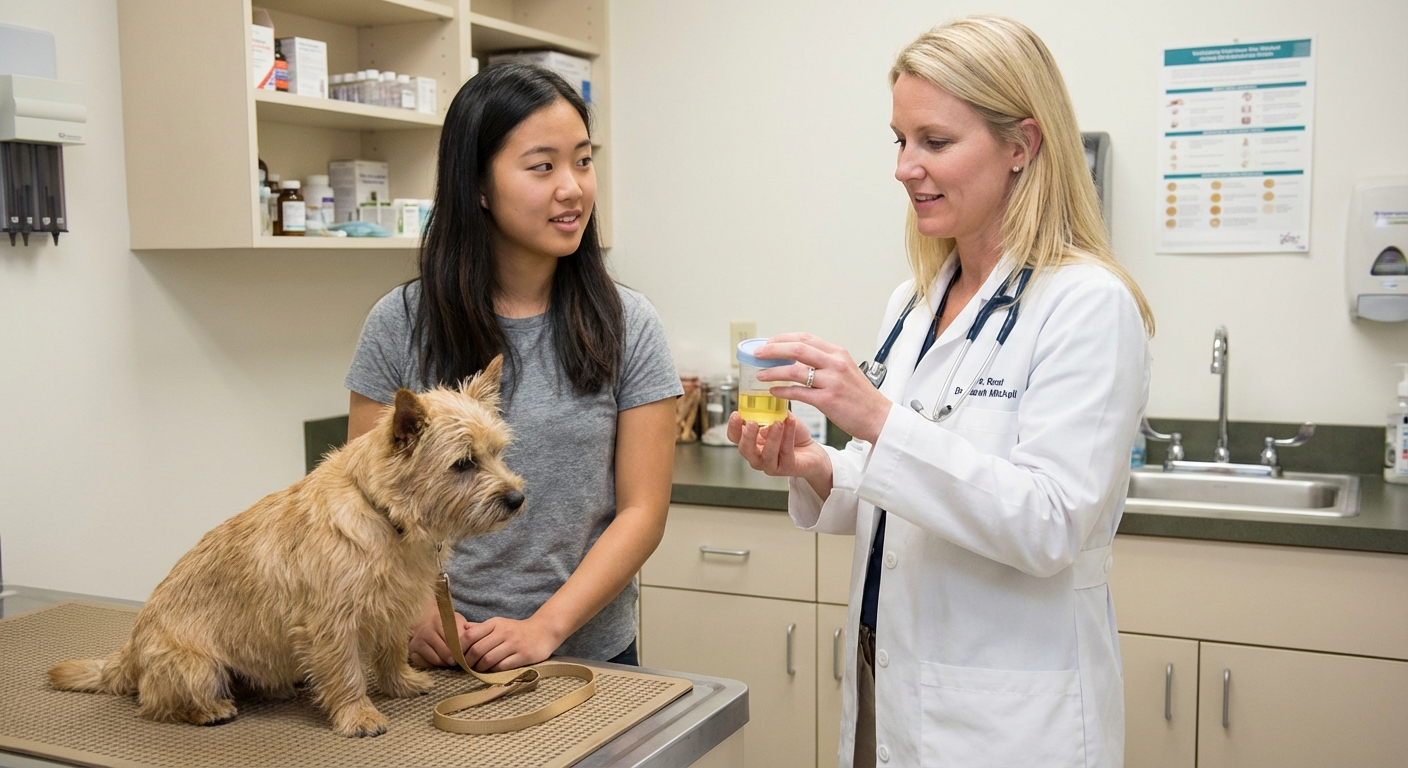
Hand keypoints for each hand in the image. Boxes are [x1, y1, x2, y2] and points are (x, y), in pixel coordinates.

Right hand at [408, 609, 470, 668]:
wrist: (424, 621)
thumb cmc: (446, 624)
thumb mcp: (457, 622)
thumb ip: (465, 631)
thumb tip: (472, 641)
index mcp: (438, 621)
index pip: (453, 640)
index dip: (461, 650)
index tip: (466, 655)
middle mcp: (426, 631)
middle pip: (445, 652)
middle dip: (455, 659)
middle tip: (459, 661)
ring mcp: (417, 642)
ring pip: (436, 660)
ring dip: (445, 663)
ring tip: (450, 661)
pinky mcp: (412, 652)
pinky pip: (426, 665)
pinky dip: (434, 665)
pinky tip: (438, 660)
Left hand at [463, 616, 561, 671]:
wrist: (544, 631)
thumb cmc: (516, 630)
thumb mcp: (499, 624)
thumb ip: (480, 628)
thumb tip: (461, 630)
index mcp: (495, 623)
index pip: (471, 635)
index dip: (460, 647)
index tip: (457, 655)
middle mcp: (504, 632)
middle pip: (477, 649)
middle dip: (468, 661)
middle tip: (466, 666)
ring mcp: (514, 644)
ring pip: (488, 660)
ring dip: (479, 668)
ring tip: (478, 670)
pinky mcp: (524, 655)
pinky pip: (502, 667)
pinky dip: (493, 671)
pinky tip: (491, 671)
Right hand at [728, 412, 832, 496]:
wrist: (812, 451)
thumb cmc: (793, 435)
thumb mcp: (780, 418)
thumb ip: (772, 412)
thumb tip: (767, 405)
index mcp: (752, 442)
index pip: (735, 437)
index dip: (733, 427)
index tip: (736, 414)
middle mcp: (757, 456)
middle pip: (745, 450)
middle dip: (747, 436)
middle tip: (752, 423)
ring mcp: (771, 465)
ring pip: (766, 455)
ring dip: (771, 438)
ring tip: (778, 423)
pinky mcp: (786, 468)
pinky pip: (785, 453)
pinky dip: (787, 437)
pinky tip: (790, 423)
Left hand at [751, 333, 892, 443]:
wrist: (879, 418)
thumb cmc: (861, 398)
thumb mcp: (845, 371)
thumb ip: (824, 363)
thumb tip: (797, 360)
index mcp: (838, 353)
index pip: (805, 338)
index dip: (783, 339)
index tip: (769, 343)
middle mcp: (835, 363)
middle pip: (797, 349)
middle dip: (773, 350)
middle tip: (757, 354)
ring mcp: (832, 381)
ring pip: (794, 370)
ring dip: (773, 371)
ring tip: (760, 374)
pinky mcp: (828, 400)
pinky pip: (798, 392)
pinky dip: (783, 391)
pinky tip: (773, 392)